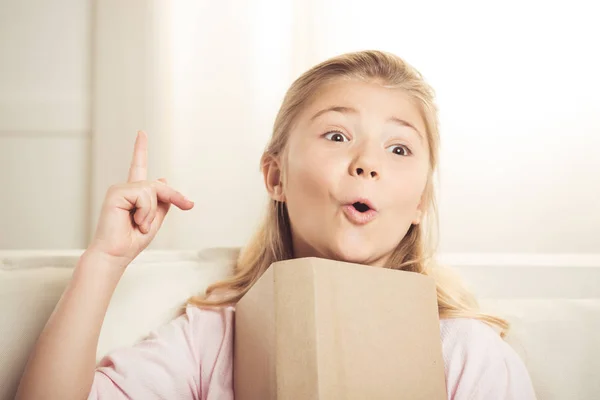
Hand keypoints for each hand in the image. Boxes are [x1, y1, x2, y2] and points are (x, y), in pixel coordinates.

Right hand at [87, 131, 193, 267]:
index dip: (140, 149)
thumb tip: (164, 179)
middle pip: (160, 185)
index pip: (138, 167)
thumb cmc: (131, 241)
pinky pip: (144, 195)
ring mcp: (120, 189)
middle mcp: (126, 189)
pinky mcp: (116, 193)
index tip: (141, 133)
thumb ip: (161, 201)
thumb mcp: (154, 220)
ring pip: (153, 190)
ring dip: (151, 213)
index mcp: (134, 194)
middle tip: (186, 206)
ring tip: (139, 224)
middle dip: (175, 197)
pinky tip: (133, 221)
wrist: (117, 254)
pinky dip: (145, 212)